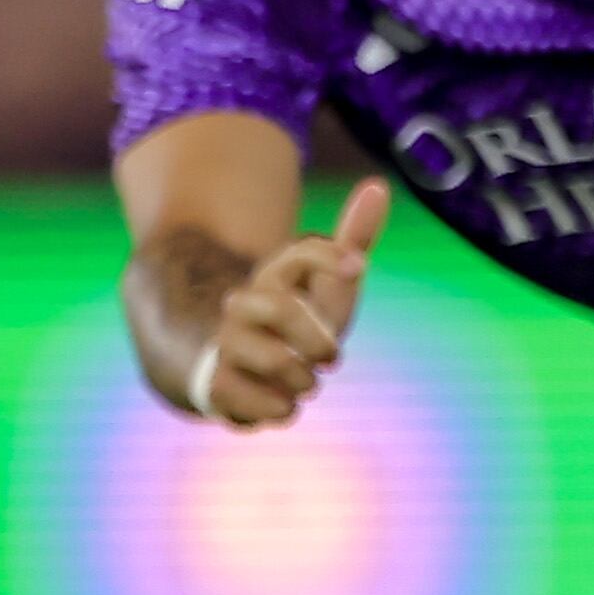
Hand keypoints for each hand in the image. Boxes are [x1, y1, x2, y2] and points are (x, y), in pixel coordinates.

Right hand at [193, 181, 390, 426]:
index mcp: (273, 278)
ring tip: (303, 384)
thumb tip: (378, 184)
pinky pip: (260, 404)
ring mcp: (225, 345)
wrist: (225, 368)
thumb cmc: (291, 323)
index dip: (330, 255)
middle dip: (316, 339)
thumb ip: (352, 240)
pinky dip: (280, 410)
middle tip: (332, 358)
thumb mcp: (326, 287)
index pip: (300, 253)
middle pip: (280, 309)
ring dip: (301, 379)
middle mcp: (243, 307)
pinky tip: (280, 404)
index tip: (360, 267)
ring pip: (272, 360)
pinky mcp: (215, 387)